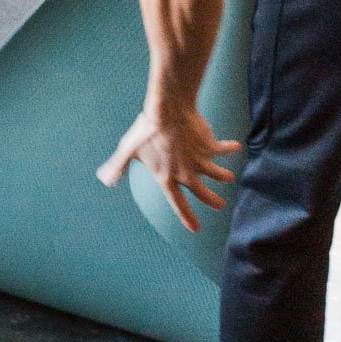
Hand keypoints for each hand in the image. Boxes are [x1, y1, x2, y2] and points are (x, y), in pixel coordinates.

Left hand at [97, 107, 240, 232]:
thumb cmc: (146, 132)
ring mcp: (201, 161)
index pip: (177, 204)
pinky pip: (224, 149)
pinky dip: (230, 148)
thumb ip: (117, 167)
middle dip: (213, 201)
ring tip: (229, 177)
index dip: (187, 217)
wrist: (167, 112)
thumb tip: (104, 179)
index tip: (196, 228)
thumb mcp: (128, 151)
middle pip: (203, 194)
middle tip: (221, 205)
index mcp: (167, 179)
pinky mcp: (210, 147)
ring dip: (223, 176)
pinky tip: (236, 146)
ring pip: (217, 174)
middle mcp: (187, 175)